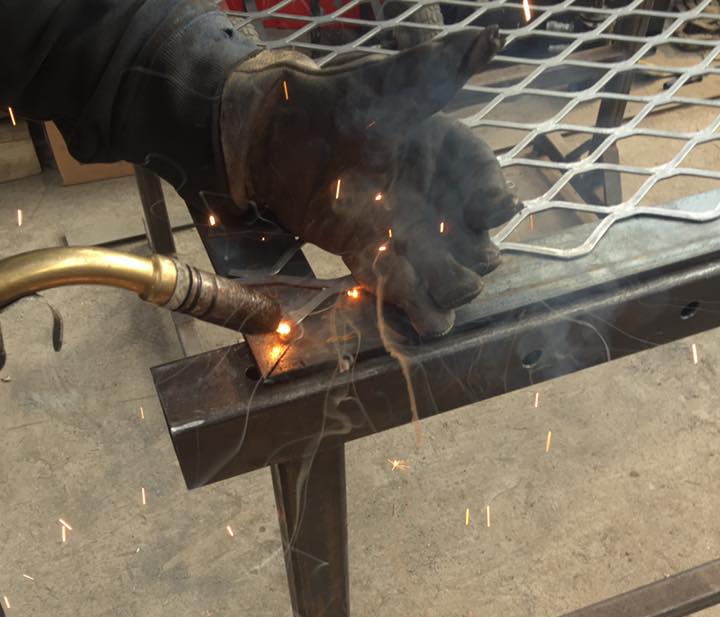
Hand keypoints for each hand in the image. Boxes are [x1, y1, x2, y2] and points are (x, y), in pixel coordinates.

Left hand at [221, 29, 520, 337]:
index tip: (482, 209)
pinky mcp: (374, 262)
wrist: (276, 139)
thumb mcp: (388, 84)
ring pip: (448, 283)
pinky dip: (408, 303)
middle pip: (478, 250)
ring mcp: (410, 240)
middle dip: (469, 259)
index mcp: (452, 163)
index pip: (492, 194)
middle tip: (447, 254)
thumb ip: (438, 68)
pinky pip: (404, 295)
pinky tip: (403, 303)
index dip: (492, 207)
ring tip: (423, 288)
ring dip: (442, 291)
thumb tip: (493, 35)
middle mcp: (439, 206)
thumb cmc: (336, 103)